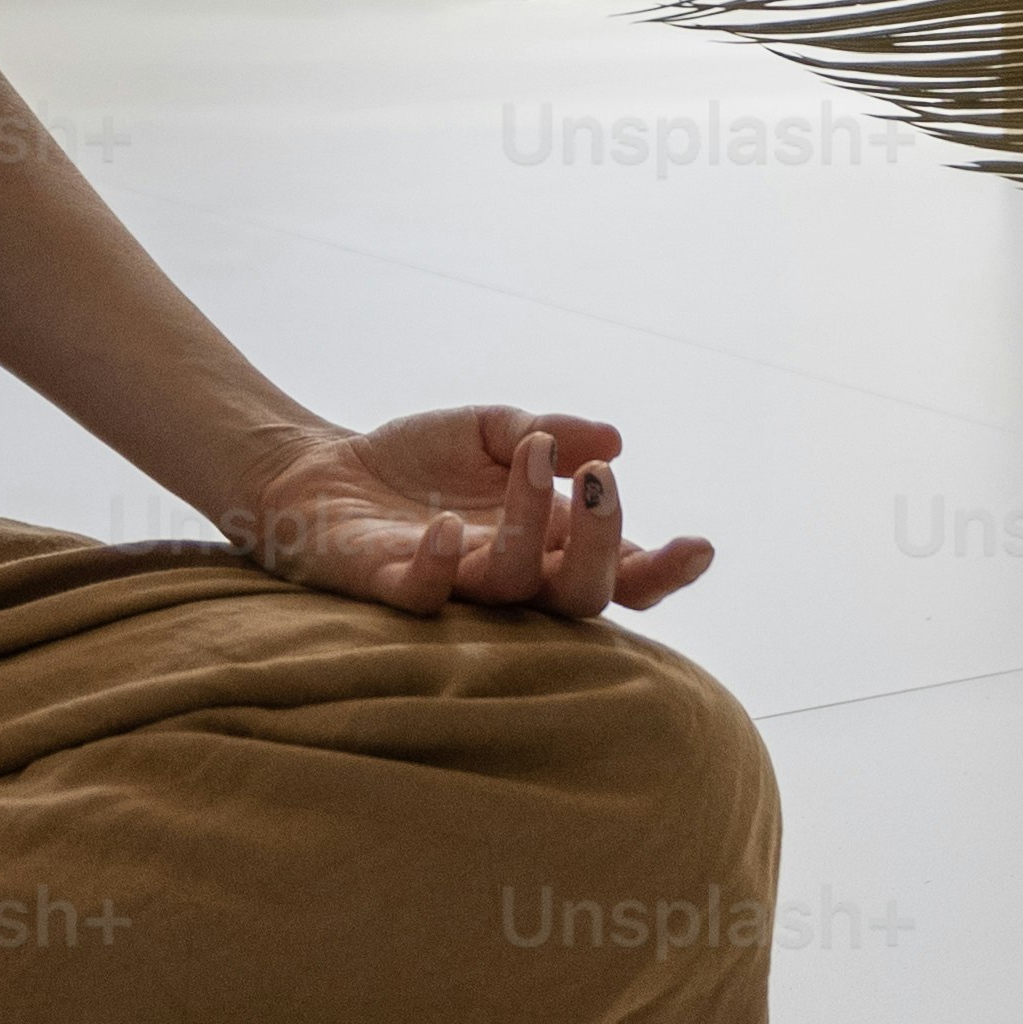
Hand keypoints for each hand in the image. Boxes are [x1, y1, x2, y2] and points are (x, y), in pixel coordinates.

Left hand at [221, 406, 711, 622]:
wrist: (322, 469)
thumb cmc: (419, 461)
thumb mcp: (494, 426)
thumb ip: (551, 430)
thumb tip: (613, 439)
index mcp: (550, 542)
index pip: (620, 572)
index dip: (663, 569)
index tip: (700, 546)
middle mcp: (514, 576)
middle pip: (581, 596)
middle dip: (602, 541)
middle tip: (601, 480)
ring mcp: (457, 589)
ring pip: (512, 587)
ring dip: (527, 523)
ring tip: (526, 457)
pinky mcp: (394, 588)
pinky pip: (424, 597)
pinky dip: (437, 567)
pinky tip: (445, 529)